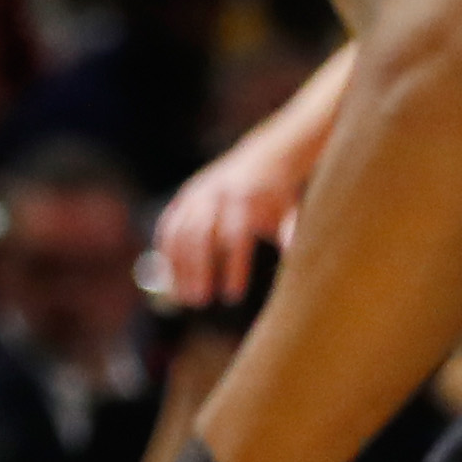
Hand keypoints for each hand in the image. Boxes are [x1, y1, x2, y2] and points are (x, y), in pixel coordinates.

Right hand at [157, 60, 341, 307]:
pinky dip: (166, 252)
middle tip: (198, 303)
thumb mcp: (289, 212)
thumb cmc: (278, 196)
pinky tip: (168, 277)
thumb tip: (295, 259)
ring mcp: (196, 194)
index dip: (232, 268)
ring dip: (178, 268)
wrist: (262, 158)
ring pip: (179, 234)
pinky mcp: (184, 197)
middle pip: (200, 237)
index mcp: (244, 199)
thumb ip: (290, 234)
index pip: (234, 238)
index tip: (233, 297)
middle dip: (197, 271)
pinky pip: (168, 227)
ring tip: (182, 298)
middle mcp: (216, 195)